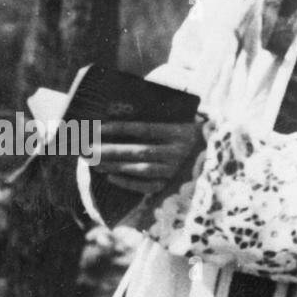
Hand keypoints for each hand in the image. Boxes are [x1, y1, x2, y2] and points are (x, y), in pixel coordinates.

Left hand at [91, 120, 205, 194]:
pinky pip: (147, 186)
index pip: (144, 129)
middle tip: (87, 148)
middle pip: (138, 151)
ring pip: (140, 169)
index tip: (97, 128)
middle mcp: (177, 152)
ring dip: (114, 165)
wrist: (210, 152)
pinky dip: (128, 183)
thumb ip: (154, 113)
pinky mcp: (172, 184)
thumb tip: (118, 110)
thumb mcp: (176, 117)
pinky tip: (110, 177)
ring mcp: (175, 170)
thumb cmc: (186, 129)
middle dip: (110, 150)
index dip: (120, 129)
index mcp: (178, 131)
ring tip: (92, 162)